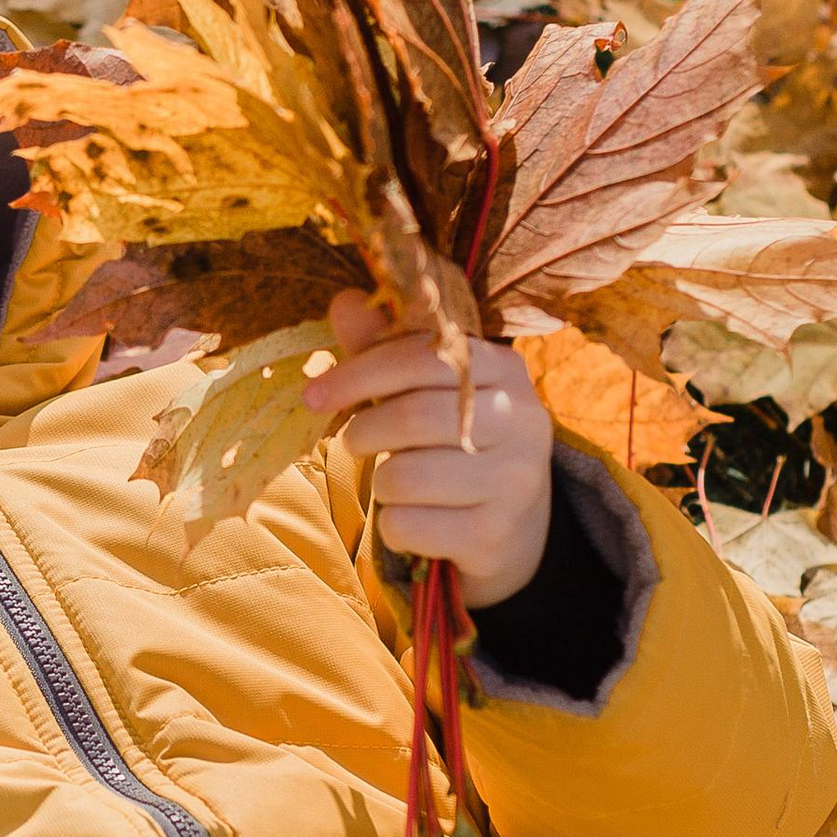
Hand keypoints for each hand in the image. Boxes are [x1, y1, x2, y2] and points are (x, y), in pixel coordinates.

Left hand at [302, 288, 554, 609]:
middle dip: (363, 431)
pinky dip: (392, 526)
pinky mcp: (494, 535)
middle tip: (352, 441)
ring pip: (404, 477)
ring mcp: (514, 482)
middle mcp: (521, 421)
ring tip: (396, 481)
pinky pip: (407, 526)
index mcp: (505, 369)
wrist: (514, 528)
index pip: (423, 357)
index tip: (314, 394)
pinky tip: (415, 519)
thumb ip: (386, 347)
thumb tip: (344, 301)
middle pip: (412, 418)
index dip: (359, 373)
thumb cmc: (455, 443)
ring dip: (380, 483)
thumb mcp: (429, 390)